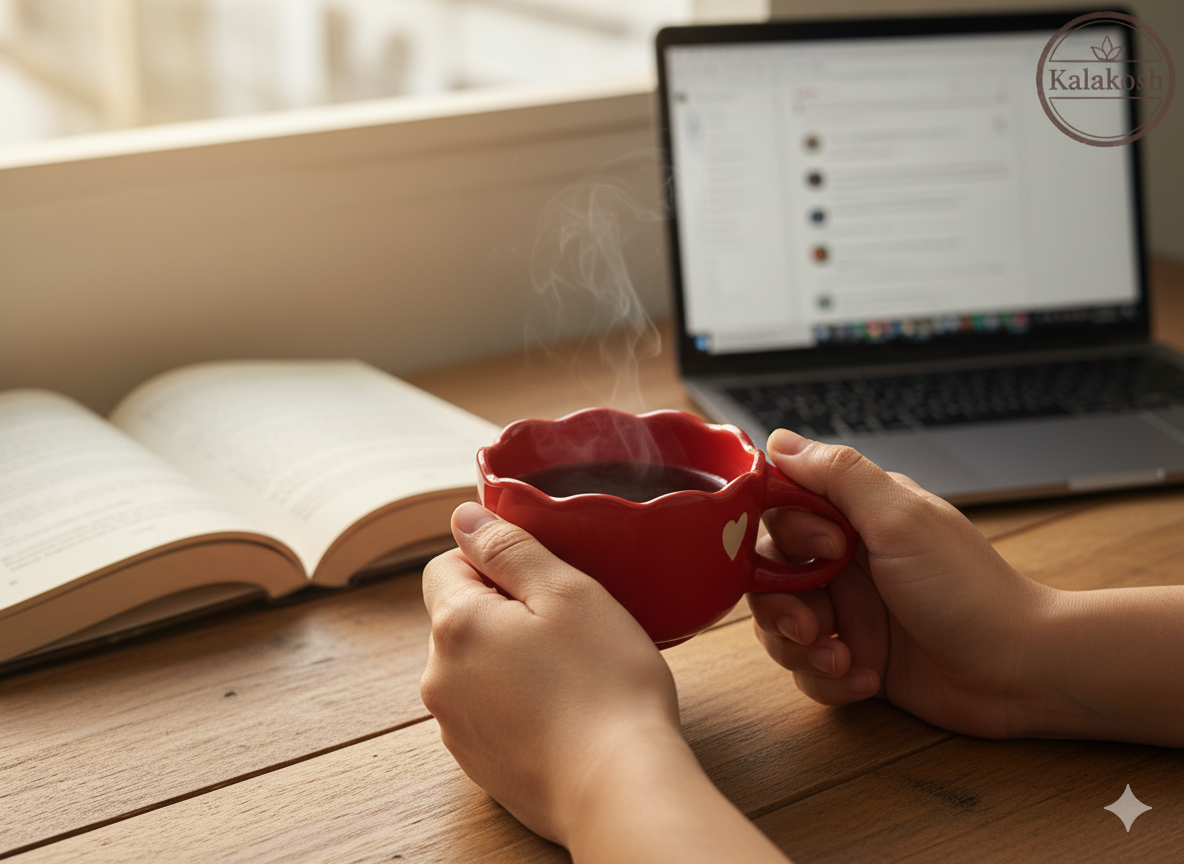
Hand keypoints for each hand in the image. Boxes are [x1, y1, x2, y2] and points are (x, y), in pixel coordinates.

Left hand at [421, 503, 792, 862]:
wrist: (619, 789)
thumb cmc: (604, 684)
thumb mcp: (567, 591)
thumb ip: (509, 547)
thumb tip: (463, 518)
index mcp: (456, 626)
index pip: (446, 565)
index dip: (494, 560)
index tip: (543, 578)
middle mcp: (440, 678)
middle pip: (462, 617)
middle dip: (506, 611)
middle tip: (569, 623)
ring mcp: (456, 728)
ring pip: (478, 667)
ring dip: (513, 658)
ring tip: (574, 672)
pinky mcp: (480, 765)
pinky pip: (492, 713)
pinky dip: (521, 704)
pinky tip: (567, 712)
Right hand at [750, 429, 1052, 738]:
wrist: (1019, 672)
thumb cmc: (969, 590)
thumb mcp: (900, 520)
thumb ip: (838, 475)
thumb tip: (779, 440)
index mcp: (856, 519)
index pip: (781, 513)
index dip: (787, 536)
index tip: (825, 552)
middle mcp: (845, 563)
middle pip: (768, 575)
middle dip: (780, 605)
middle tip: (813, 626)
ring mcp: (849, 614)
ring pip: (779, 626)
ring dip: (799, 649)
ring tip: (840, 661)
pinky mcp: (854, 659)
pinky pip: (807, 670)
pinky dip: (828, 680)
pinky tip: (866, 679)